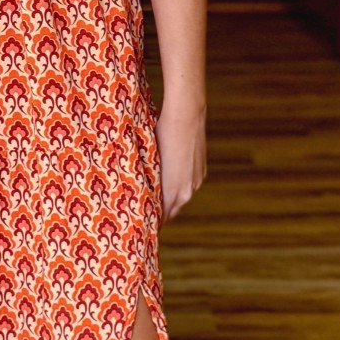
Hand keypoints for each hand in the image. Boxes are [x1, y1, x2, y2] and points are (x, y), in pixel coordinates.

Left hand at [154, 92, 206, 222]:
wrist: (186, 116)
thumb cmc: (162, 136)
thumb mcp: (150, 160)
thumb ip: (148, 181)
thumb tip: (138, 191)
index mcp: (173, 192)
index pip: (162, 217)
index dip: (152, 220)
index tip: (142, 222)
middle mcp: (187, 191)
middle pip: (172, 211)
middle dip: (160, 213)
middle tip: (146, 213)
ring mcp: (196, 181)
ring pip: (181, 198)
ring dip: (170, 200)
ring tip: (156, 197)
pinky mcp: (201, 171)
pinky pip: (188, 186)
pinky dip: (179, 187)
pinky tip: (170, 179)